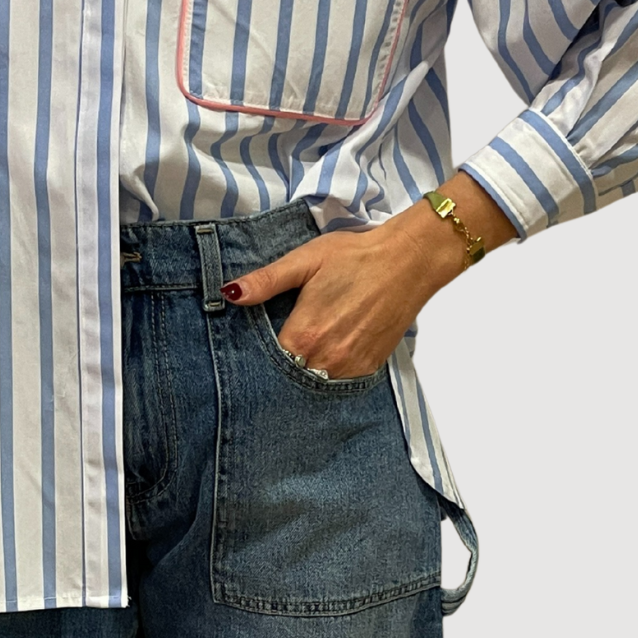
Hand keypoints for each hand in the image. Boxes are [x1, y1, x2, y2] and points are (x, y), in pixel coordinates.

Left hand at [222, 174, 510, 378]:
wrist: (408, 261)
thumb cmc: (354, 256)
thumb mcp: (304, 261)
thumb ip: (266, 281)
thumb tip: (229, 294)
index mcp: (303, 335)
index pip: (267, 360)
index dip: (262, 352)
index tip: (260, 343)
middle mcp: (325, 360)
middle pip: (290, 374)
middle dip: (283, 363)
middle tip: (288, 342)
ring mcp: (349, 368)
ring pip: (315, 380)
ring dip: (308, 368)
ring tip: (312, 344)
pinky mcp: (369, 368)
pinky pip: (340, 380)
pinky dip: (331, 370)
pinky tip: (331, 350)